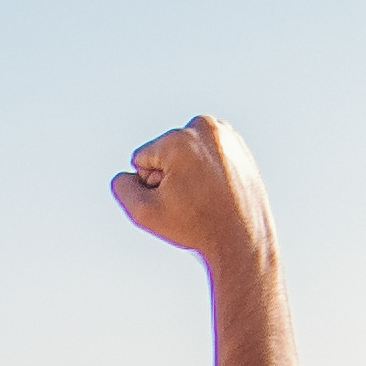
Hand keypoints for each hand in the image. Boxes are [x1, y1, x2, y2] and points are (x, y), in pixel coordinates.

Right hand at [110, 114, 276, 275]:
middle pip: (164, 151)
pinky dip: (206, 169)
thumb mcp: (144, 213)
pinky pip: (204, 154)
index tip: (178, 200)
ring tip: (206, 195)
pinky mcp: (237, 143)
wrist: (243, 238)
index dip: (152, 184)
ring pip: (184, 152)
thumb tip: (127, 174)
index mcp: (179, 139)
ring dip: (188, 171)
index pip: (142, 158)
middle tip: (193, 200)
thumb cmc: (196, 226)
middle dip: (171, 174)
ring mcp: (225, 133)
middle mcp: (204, 127)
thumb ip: (122, 187)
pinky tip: (217, 189)